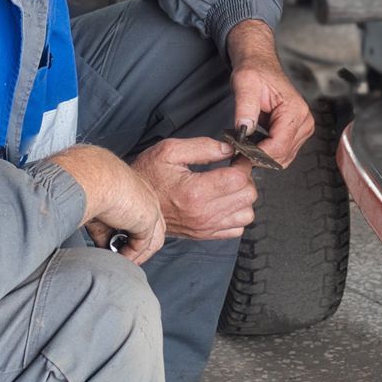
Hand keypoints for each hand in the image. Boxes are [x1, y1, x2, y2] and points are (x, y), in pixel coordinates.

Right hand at [47, 145, 164, 263]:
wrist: (91, 177)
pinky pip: (142, 245)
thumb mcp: (97, 211)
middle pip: (154, 229)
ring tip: (122, 264)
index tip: (116, 246)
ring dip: (137, 255)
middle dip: (139, 247)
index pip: (140, 215)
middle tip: (124, 259)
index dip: (131, 234)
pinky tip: (118, 260)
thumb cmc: (87, 185)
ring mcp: (150, 207)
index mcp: (135, 189)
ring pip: (153, 239)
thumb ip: (104, 231)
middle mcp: (146, 197)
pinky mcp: (148, 219)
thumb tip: (103, 248)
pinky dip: (130, 256)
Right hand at [131, 137, 257, 239]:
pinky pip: (237, 229)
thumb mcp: (170, 151)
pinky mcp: (205, 234)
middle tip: (233, 169)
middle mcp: (203, 213)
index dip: (243, 163)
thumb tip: (228, 149)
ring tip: (229, 186)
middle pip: (247, 195)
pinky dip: (236, 215)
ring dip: (242, 198)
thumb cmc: (148, 176)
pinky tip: (225, 203)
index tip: (237, 157)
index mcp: (195, 191)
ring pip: (247, 214)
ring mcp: (205, 227)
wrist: (134, 204)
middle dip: (245, 178)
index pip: (239, 178)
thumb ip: (203, 147)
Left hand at [226, 20, 315, 167]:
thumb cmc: (255, 72)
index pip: (278, 146)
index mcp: (295, 110)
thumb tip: (244, 130)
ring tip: (243, 149)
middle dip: (258, 158)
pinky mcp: (297, 132)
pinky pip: (282, 153)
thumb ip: (245, 108)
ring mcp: (303, 128)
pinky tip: (253, 146)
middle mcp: (304, 121)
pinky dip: (266, 154)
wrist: (260, 65)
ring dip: (262, 158)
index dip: (257, 154)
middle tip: (236, 154)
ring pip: (283, 158)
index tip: (238, 154)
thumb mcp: (245, 85)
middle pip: (282, 156)